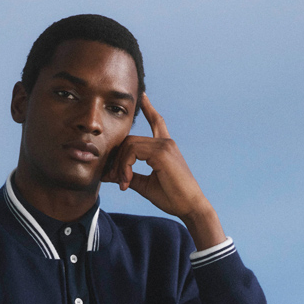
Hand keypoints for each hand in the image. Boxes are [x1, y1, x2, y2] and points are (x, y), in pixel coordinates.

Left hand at [102, 95, 226, 250]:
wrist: (190, 207)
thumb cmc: (172, 198)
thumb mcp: (147, 185)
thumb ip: (132, 176)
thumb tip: (113, 175)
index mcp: (165, 147)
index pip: (156, 122)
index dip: (149, 109)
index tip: (142, 96)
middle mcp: (165, 142)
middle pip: (130, 140)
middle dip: (118, 159)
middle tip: (114, 179)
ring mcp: (164, 145)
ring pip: (129, 145)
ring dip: (120, 166)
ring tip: (123, 183)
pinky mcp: (162, 152)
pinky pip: (133, 151)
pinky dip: (125, 166)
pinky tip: (127, 181)